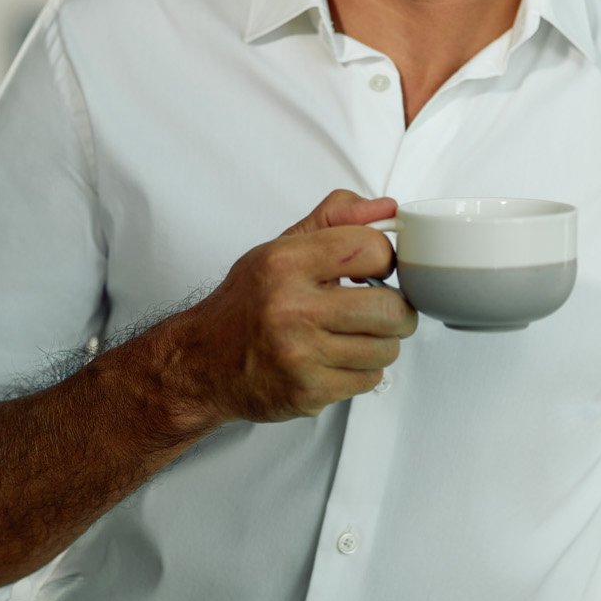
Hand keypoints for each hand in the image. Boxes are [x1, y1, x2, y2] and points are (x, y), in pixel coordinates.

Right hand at [166, 189, 417, 426]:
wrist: (203, 361)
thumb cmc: (246, 303)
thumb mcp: (280, 248)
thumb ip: (334, 220)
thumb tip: (386, 208)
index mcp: (285, 263)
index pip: (371, 249)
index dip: (385, 259)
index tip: (377, 270)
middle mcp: (291, 308)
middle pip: (389, 309)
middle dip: (398, 310)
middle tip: (385, 310)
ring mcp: (300, 355)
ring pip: (385, 349)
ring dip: (381, 343)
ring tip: (358, 336)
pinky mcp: (307, 392)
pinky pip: (368, 380)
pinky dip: (362, 371)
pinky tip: (338, 360)